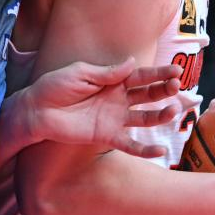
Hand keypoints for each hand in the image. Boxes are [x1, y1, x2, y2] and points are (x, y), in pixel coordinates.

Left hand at [25, 57, 180, 157]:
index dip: (159, 74)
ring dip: (160, 116)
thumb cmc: (55, 87)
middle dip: (164, 91)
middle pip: (148, 95)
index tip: (177, 71)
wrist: (37, 110)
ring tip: (173, 111)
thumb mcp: (81, 73)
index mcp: (113, 80)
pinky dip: (144, 150)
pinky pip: (129, 144)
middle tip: (177, 87)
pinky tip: (160, 152)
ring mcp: (114, 119)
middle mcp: (118, 99)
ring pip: (144, 118)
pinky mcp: (106, 136)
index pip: (141, 76)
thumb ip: (107, 72)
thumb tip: (133, 62)